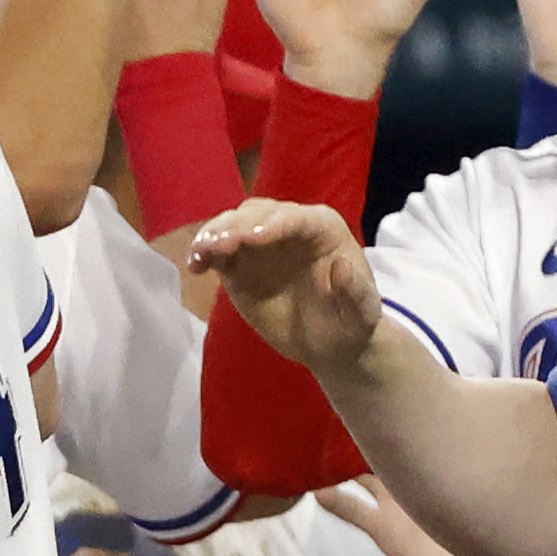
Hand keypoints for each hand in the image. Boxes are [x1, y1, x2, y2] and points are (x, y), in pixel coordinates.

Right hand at [186, 196, 382, 376]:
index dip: (273, 224)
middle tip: (218, 246)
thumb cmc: (351, 323)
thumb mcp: (363, 311)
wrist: (330, 342)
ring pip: (233, 225)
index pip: (294, 218)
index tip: (252, 240)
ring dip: (214, 234)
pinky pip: (218, 251)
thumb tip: (342, 266)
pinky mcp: (239, 264)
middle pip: (258, 213)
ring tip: (200, 253)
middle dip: (237, 226)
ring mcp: (260, 243)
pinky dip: (203, 254)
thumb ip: (356, 290)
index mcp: (321, 228)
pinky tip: (194, 266)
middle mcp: (288, 226)